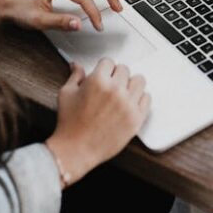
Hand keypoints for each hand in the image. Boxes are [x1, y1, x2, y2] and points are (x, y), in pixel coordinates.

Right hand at [45, 60, 150, 183]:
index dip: (104, 68)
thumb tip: (76, 65)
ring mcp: (128, 104)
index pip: (109, 61)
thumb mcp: (66, 94)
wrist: (76, 150)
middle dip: (116, 75)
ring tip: (122, 92)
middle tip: (110, 86)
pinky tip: (130, 103)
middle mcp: (115, 90)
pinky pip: (147, 98)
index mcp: (98, 81)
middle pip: (124, 69)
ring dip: (130, 84)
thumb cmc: (69, 124)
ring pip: (139, 81)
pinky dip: (140, 98)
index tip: (103, 74)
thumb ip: (75, 76)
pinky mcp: (136, 118)